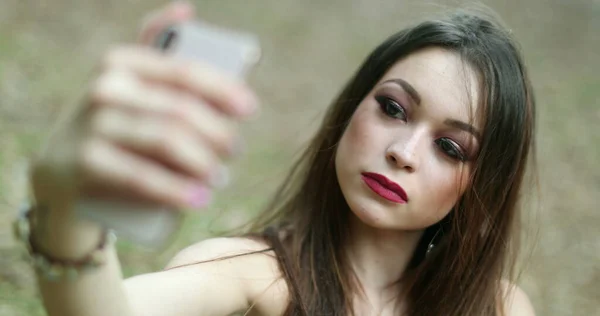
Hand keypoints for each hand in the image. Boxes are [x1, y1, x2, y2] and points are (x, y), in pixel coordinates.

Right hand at [30, 1, 257, 214]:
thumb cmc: (117, 126)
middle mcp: (104, 87)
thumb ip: (158, 49)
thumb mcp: (133, 86)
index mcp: (122, 62)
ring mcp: (91, 124)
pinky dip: (176, 190)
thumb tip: (187, 9)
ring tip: (220, 178)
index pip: (185, 72)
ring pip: (167, 141)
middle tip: (234, 152)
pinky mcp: (84, 163)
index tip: (250, 109)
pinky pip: (141, 177)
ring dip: (204, 163)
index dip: (224, 90)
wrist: (63, 172)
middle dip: (218, 133)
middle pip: (181, 110)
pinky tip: (198, 199)